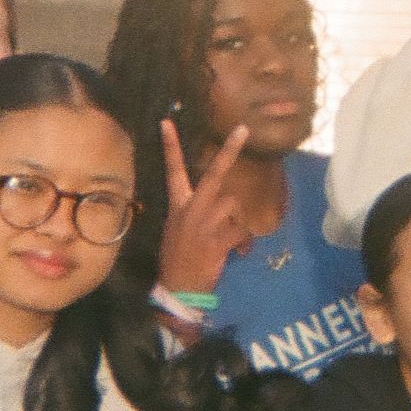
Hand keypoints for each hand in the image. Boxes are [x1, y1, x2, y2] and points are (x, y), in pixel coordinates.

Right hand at [156, 119, 256, 298]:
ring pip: (233, 205)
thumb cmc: (178, 258)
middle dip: (230, 151)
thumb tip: (222, 204)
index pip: (173, 171)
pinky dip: (244, 242)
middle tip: (244, 130)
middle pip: (214, 174)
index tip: (166, 122)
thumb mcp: (177, 229)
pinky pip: (241, 230)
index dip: (171, 147)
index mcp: (178, 206)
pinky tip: (238, 252)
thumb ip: (194, 212)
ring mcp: (204, 224)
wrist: (179, 288)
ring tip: (228, 238)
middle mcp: (191, 209)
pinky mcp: (217, 240)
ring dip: (236, 220)